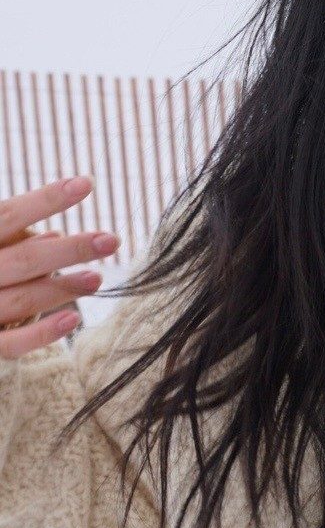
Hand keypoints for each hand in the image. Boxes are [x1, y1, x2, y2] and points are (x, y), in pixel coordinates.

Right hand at [0, 176, 119, 359]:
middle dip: (70, 250)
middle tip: (111, 240)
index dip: (47, 199)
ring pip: (21, 299)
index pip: (9, 214)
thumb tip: (54, 236)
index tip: (86, 183)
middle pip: (24, 259)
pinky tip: (73, 319)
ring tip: (97, 278)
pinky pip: (11, 343)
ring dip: (63, 288)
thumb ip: (14, 239)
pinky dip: (42, 333)